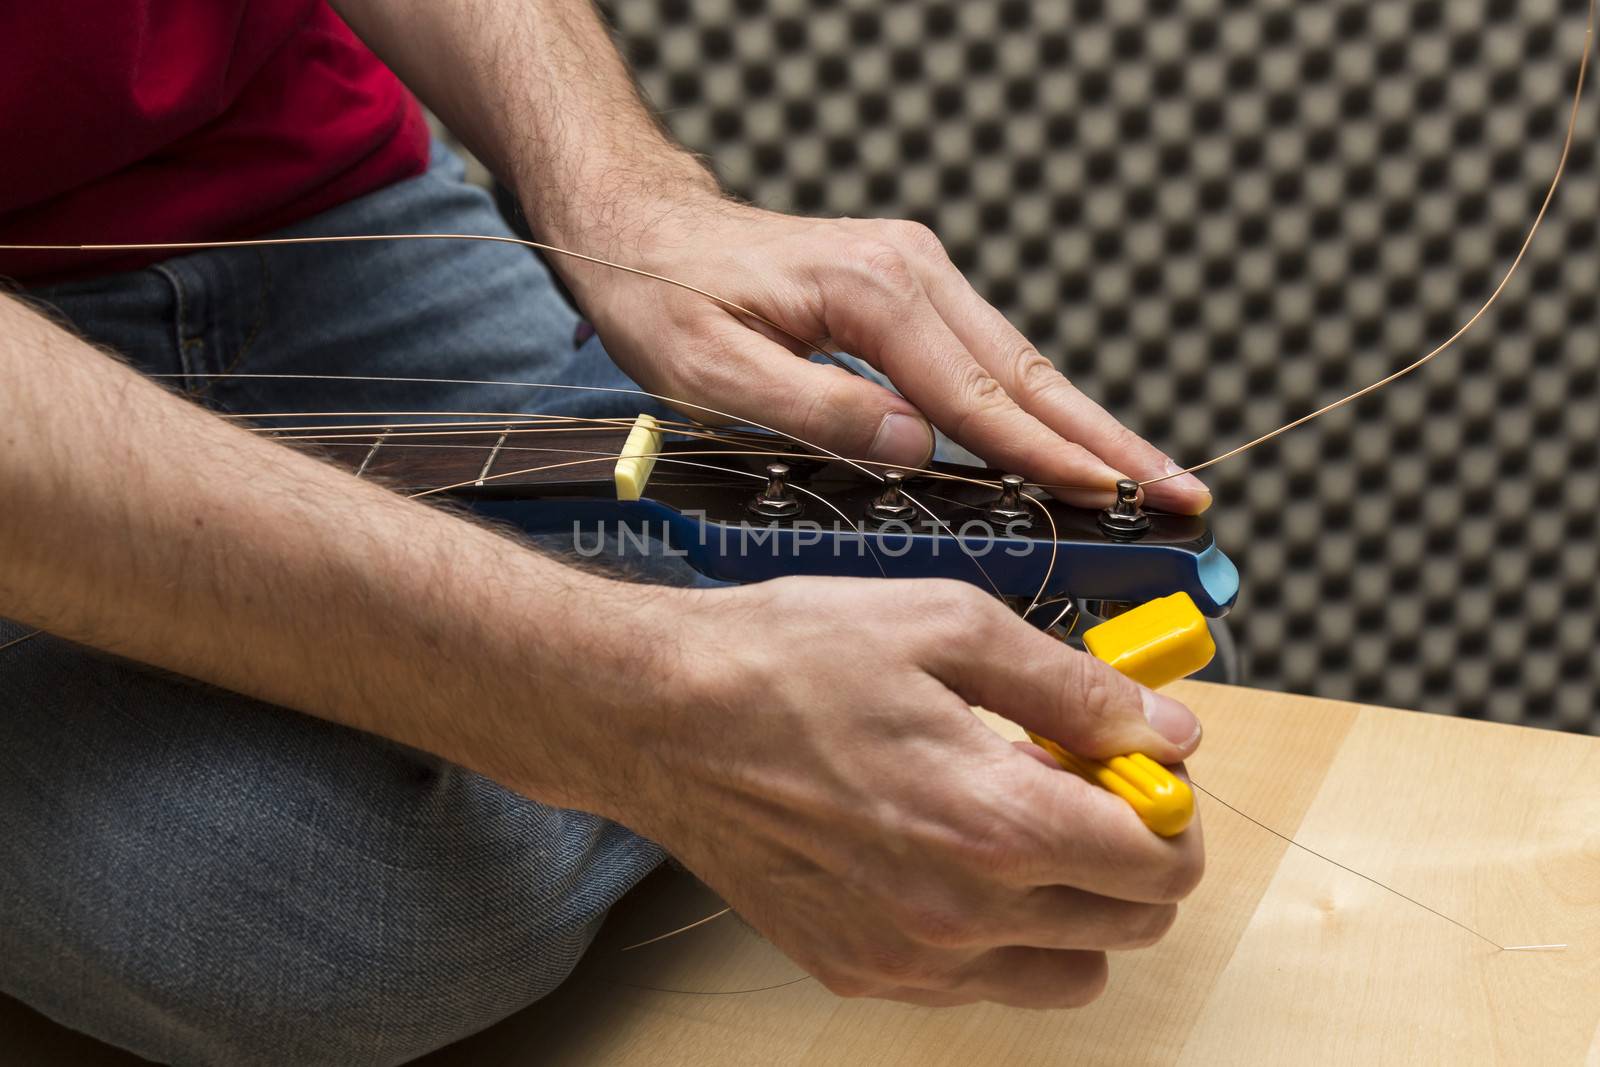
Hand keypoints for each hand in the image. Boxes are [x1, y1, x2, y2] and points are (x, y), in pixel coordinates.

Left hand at [565, 200, 1209, 512]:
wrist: (640, 225)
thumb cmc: (664, 295)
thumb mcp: (712, 371)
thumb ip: (816, 411)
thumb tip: (912, 448)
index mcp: (875, 294)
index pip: (978, 395)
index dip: (1048, 455)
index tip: (1111, 497)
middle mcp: (913, 273)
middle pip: (1030, 372)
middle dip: (1109, 439)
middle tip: (1180, 491)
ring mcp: (917, 274)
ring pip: (1020, 362)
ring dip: (1086, 423)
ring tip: (1147, 476)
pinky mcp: (909, 287)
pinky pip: (989, 355)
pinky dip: (1036, 402)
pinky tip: (1064, 439)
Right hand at [606, 576, 1204, 1007]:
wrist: (661, 717)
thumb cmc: (789, 661)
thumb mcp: (949, 627)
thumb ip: (1075, 688)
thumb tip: (1166, 730)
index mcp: (999, 823)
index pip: (1163, 864)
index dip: (1169, 808)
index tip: (1137, 769)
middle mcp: (962, 913)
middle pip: (1132, 926)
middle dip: (1132, 853)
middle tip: (1076, 786)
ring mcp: (910, 958)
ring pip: (1068, 972)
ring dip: (1072, 906)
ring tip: (1015, 828)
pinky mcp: (861, 972)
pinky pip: (981, 984)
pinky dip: (996, 933)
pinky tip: (948, 855)